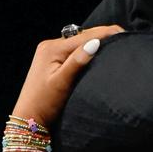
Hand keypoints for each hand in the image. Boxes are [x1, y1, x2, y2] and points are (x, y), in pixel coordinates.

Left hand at [9, 25, 124, 132]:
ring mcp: (49, 53)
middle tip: (122, 37)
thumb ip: (77, 62)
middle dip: (101, 36)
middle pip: (81, 36)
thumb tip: (95, 43)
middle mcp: (50, 46)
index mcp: (52, 48)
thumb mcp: (62, 82)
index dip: (105, 33)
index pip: (84, 36)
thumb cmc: (44, 103)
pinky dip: (85, 51)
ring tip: (113, 44)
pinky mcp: (51, 61)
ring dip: (93, 43)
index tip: (123, 32)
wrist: (29, 119)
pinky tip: (96, 54)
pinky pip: (72, 51)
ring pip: (77, 43)